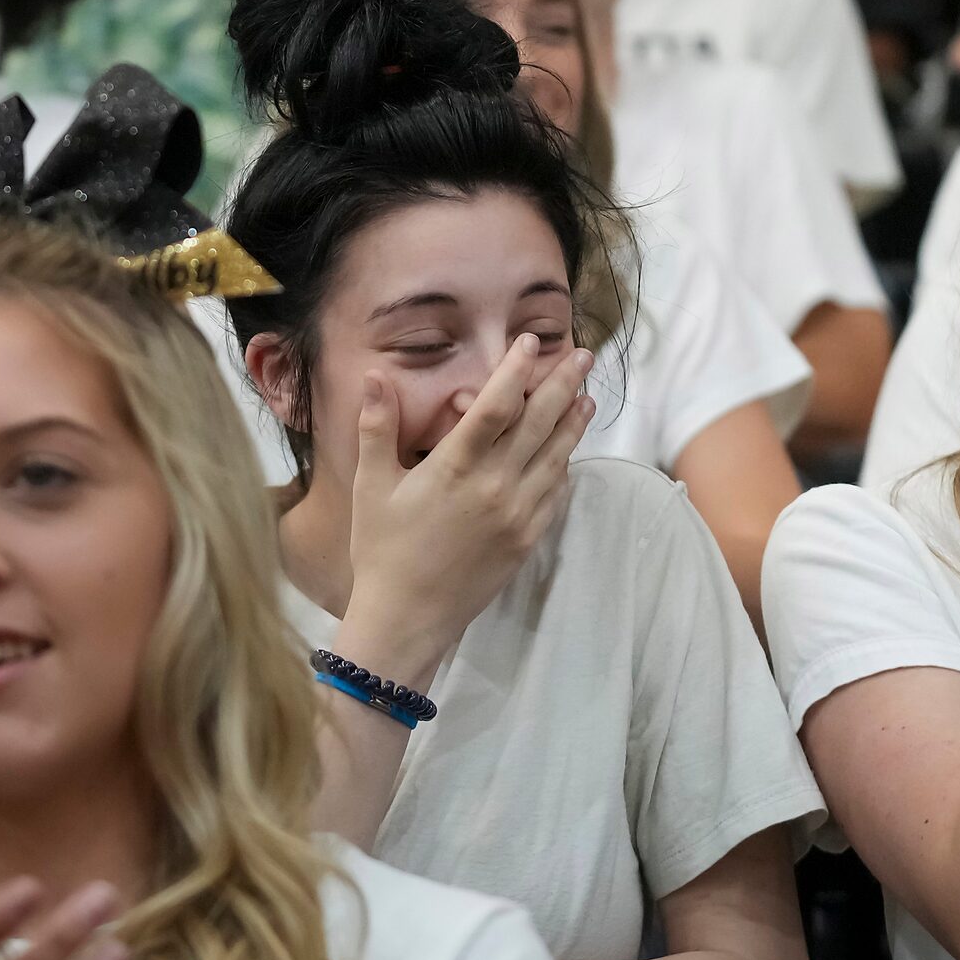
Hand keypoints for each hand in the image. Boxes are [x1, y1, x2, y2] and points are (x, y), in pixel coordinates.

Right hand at [339, 336, 594, 682]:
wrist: (407, 617)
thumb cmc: (382, 550)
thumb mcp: (370, 486)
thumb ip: (377, 427)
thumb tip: (375, 375)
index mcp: (454, 467)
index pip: (495, 406)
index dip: (514, 370)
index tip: (527, 341)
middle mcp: (493, 486)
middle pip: (539, 423)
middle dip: (563, 385)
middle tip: (582, 355)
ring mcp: (517, 514)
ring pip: (556, 457)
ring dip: (574, 423)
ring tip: (588, 396)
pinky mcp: (527, 539)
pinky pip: (555, 495)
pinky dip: (564, 467)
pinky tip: (568, 452)